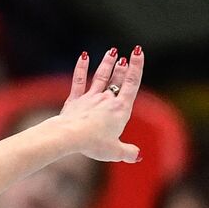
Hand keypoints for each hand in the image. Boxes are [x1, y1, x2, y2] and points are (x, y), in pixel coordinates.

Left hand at [57, 45, 144, 163]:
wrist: (70, 136)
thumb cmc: (94, 144)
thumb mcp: (115, 151)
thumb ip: (127, 152)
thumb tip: (137, 156)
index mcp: (121, 109)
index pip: (132, 84)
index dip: (136, 67)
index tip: (138, 53)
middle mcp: (107, 100)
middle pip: (117, 79)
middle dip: (123, 67)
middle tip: (126, 56)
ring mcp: (90, 98)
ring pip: (100, 77)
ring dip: (106, 63)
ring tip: (111, 51)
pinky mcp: (74, 101)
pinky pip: (78, 81)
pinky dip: (81, 68)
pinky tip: (83, 56)